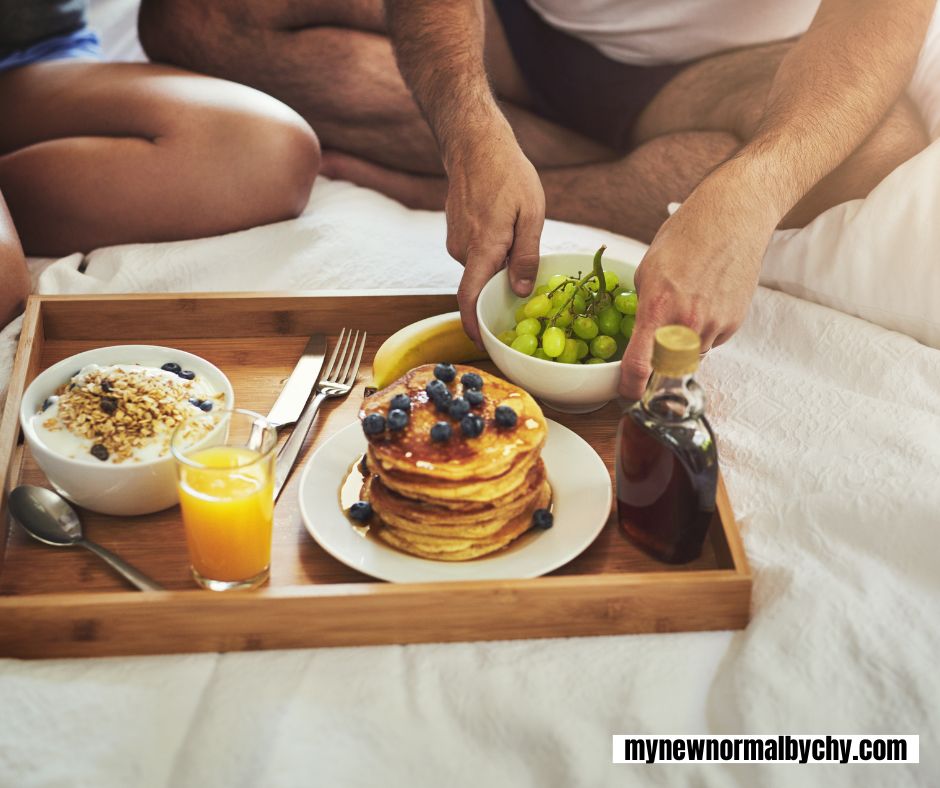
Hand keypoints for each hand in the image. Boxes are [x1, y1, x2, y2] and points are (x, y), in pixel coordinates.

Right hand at [445, 129, 544, 343]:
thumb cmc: (508, 174)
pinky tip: (506, 229)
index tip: (482, 345)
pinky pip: (475, 254)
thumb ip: (526, 255)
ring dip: (499, 264)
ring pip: (480, 267)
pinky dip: (491, 252)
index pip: (470, 298)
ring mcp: (455, 241)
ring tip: (519, 239)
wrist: (474, 143)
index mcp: (483, 248)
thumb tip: (521, 292)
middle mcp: (463, 250)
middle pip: (482, 284)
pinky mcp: (455, 233)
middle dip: (501, 287)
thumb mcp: (532, 214)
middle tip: (527, 281)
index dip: (473, 326)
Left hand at [619, 176, 777, 398]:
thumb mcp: (648, 272)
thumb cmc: (686, 236)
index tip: (626, 393)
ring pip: (691, 357)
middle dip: (658, 365)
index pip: (639, 366)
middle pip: (666, 368)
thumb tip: (641, 336)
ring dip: (682, 346)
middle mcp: (686, 323)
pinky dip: (703, 333)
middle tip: (656, 344)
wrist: (732, 218)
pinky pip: (711, 343)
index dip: (629, 387)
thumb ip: (644, 310)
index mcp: (657, 309)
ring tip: (685, 308)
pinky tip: (704, 303)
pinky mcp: (734, 323)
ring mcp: (714, 325)